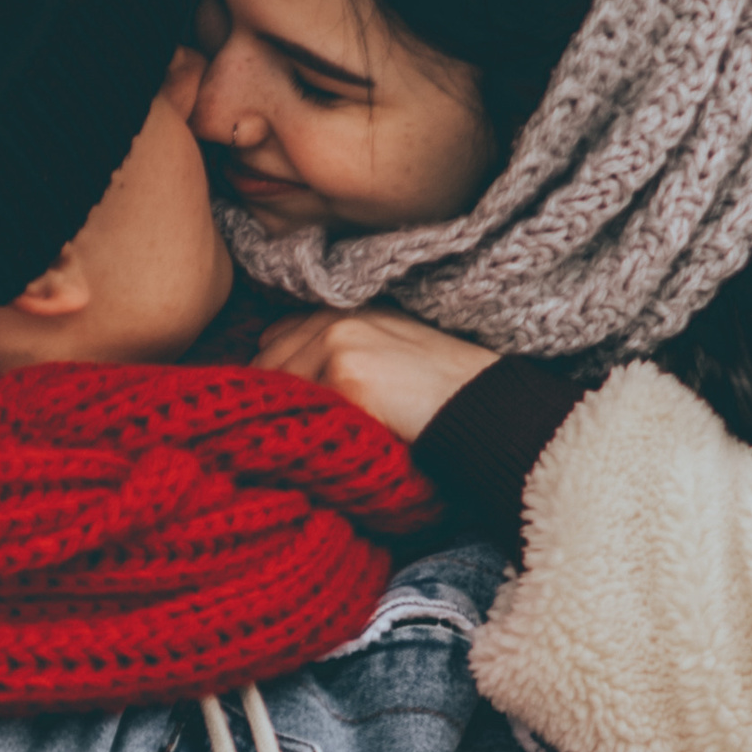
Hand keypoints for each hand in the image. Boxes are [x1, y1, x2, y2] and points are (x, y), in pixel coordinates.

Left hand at [260, 306, 499, 441]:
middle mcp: (337, 316)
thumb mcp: (386, 357)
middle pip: (268, 362)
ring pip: (278, 386)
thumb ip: (336, 356)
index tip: (288, 406)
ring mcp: (339, 340)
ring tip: (309, 438)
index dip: (277, 376)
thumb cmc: (439, 394)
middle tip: (291, 429)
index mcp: (345, 310)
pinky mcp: (346, 371)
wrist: (483, 407)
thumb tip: (278, 381)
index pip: (276, 338)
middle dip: (275, 396)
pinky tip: (324, 441)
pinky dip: (306, 428)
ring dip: (287, 414)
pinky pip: (301, 406)